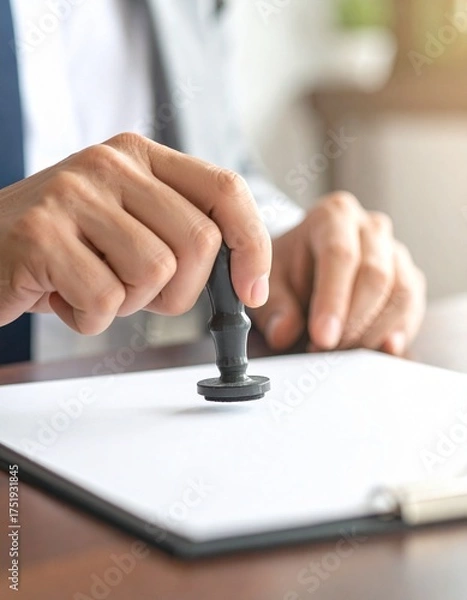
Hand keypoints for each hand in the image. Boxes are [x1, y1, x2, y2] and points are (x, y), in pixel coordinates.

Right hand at [0, 133, 270, 333]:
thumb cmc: (64, 246)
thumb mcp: (128, 222)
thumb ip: (181, 233)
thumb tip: (245, 278)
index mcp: (140, 156)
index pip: (225, 190)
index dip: (252, 243)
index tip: (252, 289)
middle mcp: (111, 164)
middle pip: (198, 242)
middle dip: (178, 291)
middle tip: (136, 292)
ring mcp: (74, 195)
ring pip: (154, 274)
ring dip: (127, 303)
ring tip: (89, 285)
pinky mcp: (42, 234)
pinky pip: (105, 300)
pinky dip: (88, 318)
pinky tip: (60, 295)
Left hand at [251, 192, 425, 355]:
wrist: (306, 265)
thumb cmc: (289, 270)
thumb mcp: (271, 283)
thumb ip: (276, 307)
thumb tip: (283, 333)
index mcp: (333, 216)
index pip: (340, 255)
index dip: (333, 300)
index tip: (322, 336)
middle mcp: (370, 227)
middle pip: (375, 275)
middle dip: (353, 321)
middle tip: (329, 351)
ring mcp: (394, 251)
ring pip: (401, 292)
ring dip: (374, 331)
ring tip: (344, 352)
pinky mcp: (409, 278)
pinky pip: (412, 307)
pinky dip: (398, 332)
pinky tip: (379, 348)